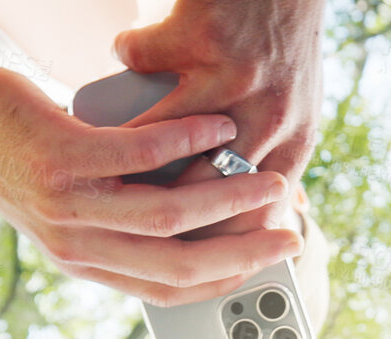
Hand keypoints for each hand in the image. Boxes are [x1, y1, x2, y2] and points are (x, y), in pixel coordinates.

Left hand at [0, 58, 301, 303]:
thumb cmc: (22, 154)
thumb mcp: (72, 205)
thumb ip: (124, 220)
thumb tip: (200, 217)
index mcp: (85, 263)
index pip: (170, 291)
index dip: (228, 280)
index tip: (269, 261)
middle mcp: (76, 246)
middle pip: (179, 263)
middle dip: (244, 250)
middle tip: (288, 231)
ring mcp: (66, 207)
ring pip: (167, 215)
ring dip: (227, 197)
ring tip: (265, 178)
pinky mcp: (60, 158)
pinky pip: (140, 156)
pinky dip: (188, 141)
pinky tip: (217, 129)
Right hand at [114, 0, 323, 236]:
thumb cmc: (282, 35)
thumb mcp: (296, 106)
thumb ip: (270, 152)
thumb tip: (231, 208)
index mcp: (295, 140)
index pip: (251, 216)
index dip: (208, 243)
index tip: (168, 251)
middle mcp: (272, 117)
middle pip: (201, 188)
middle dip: (152, 204)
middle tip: (112, 209)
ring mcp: (237, 78)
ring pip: (161, 133)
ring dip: (123, 138)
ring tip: (94, 138)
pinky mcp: (202, 36)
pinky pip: (142, 57)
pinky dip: (130, 51)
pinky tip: (130, 50)